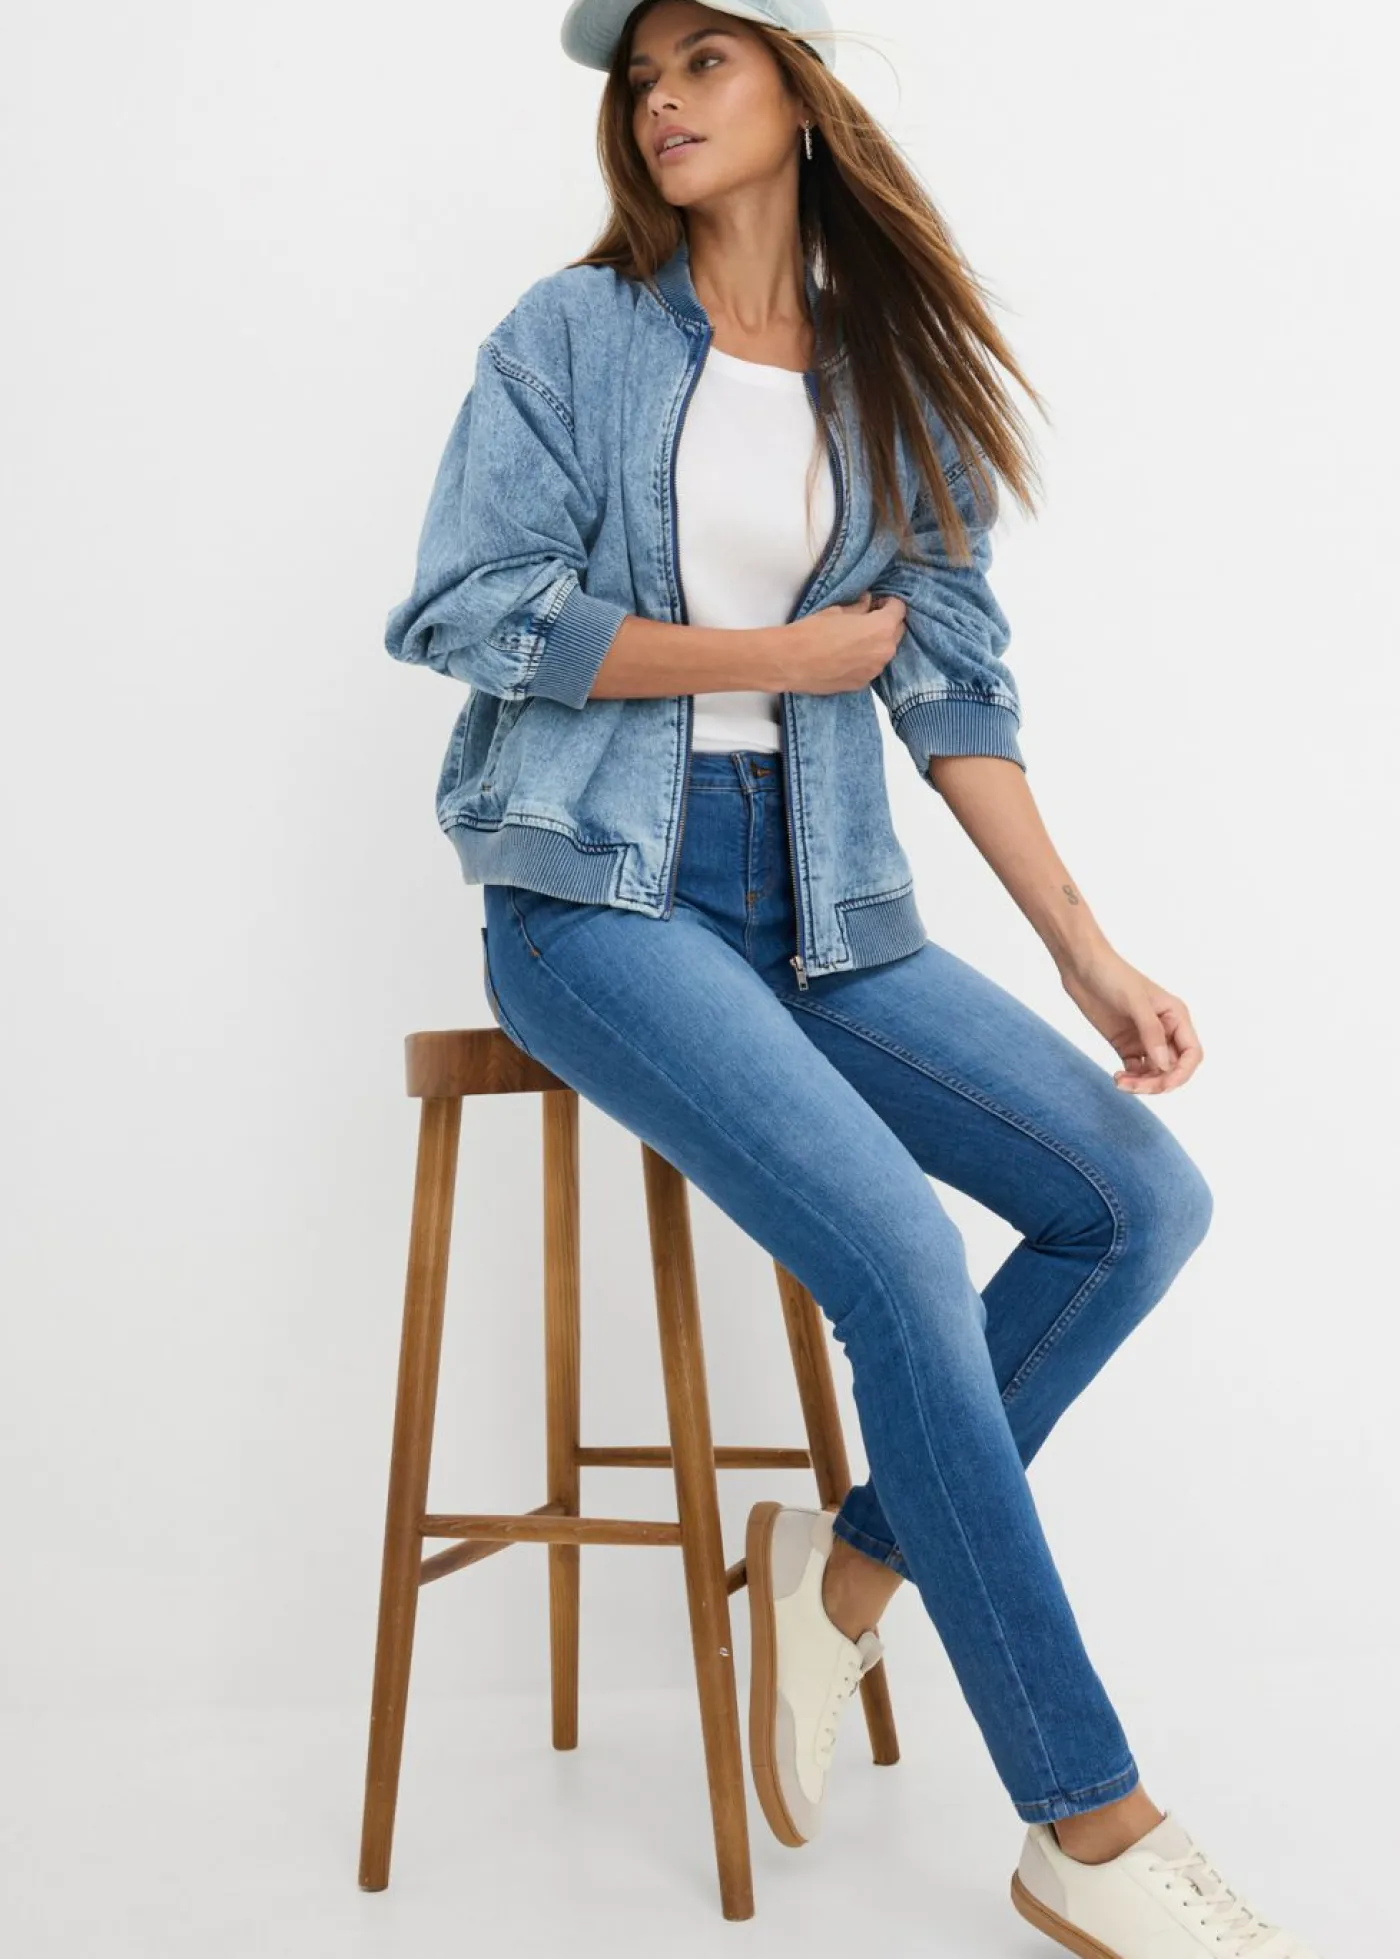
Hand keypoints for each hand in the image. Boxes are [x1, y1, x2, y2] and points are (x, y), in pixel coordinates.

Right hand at [776, 591, 906, 693]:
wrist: (790, 662)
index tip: (877, 602)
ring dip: (877, 643)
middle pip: (897, 632)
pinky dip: (865, 659)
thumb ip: (858, 607)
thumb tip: (866, 602)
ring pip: (884, 652)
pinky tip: (847, 655)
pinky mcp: (862, 684)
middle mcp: (884, 651)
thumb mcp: (837, 611)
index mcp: (881, 628)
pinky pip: (871, 667)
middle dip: (887, 623)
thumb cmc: (812, 632)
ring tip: (855, 639)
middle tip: (868, 618)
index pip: (899, 610)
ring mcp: (874, 671)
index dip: (889, 603)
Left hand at [1058, 945, 1202, 1093]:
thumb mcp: (1134, 1002)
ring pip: (1154, 1073)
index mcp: (1176, 1017)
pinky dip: (1130, 1079)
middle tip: (1134, 1086)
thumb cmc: (1112, 975)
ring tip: (1120, 1082)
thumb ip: (1151, 1033)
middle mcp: (1165, 1030)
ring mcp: (1145, 1039)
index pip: (1192, 1054)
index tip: (1163, 1084)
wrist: (1081, 966)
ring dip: (1142, 1083)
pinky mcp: (1126, 1044)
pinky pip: (1135, 1070)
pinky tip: (1117, 1078)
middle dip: (1158, 1082)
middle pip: (1172, 1068)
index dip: (1182, 1073)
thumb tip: (1164, 1065)